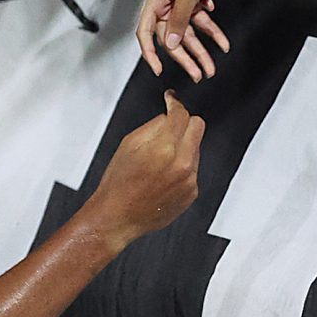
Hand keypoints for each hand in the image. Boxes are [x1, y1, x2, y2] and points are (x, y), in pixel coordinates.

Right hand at [86, 92, 205, 243]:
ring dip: (182, 147)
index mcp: (164, 148)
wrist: (118, 216)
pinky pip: (193, 170)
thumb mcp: (129, 144)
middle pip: (198, 126)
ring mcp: (189, 180)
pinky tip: (163, 176)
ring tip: (159, 160)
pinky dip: (182, 167)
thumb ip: (154, 126)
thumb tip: (169, 115)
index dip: (175, 103)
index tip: (172, 100)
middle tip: (170, 125)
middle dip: (184, 121)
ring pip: (196, 149)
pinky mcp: (191, 193)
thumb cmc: (118, 183)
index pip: (181, 114)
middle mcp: (182, 164)